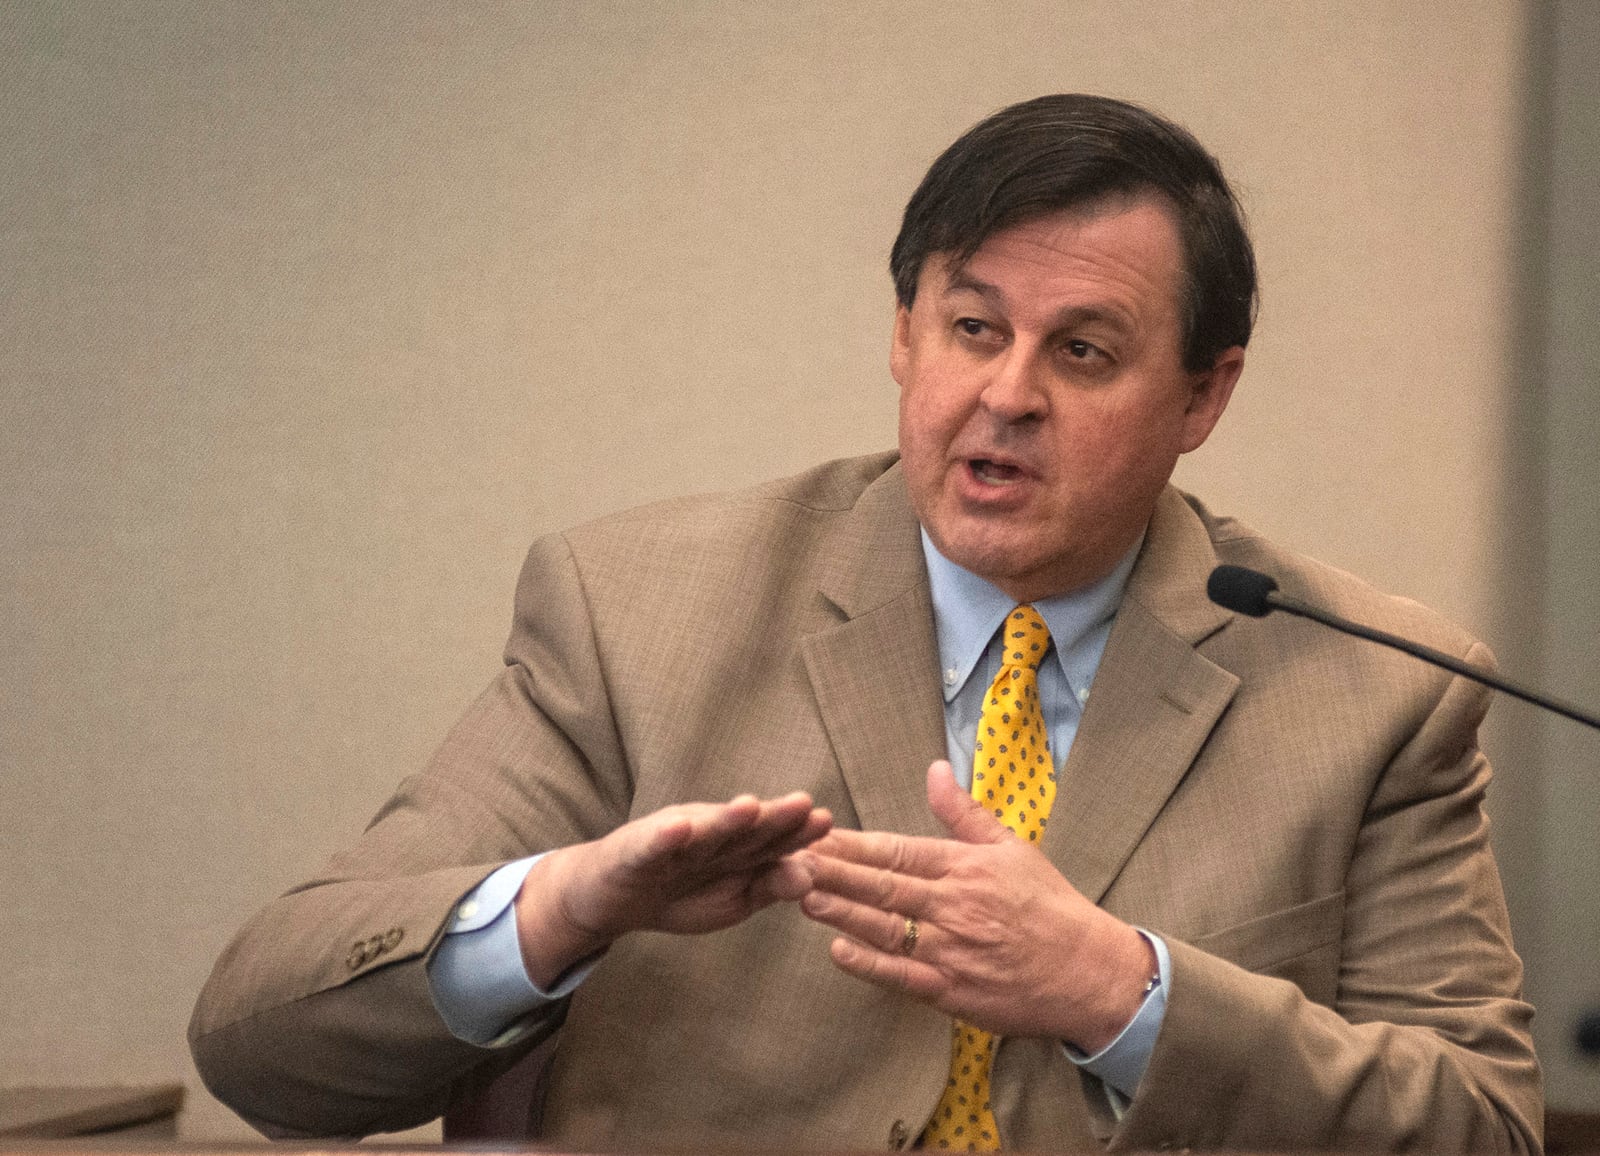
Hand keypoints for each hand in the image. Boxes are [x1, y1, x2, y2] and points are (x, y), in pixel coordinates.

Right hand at [516, 792, 830, 987]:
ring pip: (703, 832)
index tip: (827, 822)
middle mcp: (709, 836)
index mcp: (736, 847)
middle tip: (804, 805)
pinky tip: (679, 828)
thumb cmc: (680, 893)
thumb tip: (811, 877)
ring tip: (749, 806)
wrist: (612, 899)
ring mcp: (673, 842)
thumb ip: (770, 885)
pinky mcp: (636, 853)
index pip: (773, 839)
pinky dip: (664, 838)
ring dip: (725, 819)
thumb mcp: (734, 899)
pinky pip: (652, 846)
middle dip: (772, 817)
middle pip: (745, 828)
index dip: (798, 832)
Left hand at [799, 761, 1153, 1051]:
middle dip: (832, 871)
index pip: (897, 850)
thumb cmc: (1050, 905)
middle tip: (786, 858)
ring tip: (800, 893)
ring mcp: (952, 951)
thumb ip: (964, 813)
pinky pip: (903, 977)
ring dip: (839, 911)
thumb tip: (934, 769)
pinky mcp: (953, 992)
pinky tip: (838, 951)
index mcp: (966, 867)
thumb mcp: (1012, 847)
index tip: (812, 833)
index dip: (851, 842)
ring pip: (885, 928)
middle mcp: (955, 905)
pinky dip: (870, 965)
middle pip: (882, 885)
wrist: (1091, 972)